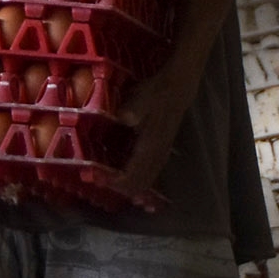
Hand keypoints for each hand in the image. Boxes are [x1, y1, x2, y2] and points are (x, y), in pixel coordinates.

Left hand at [112, 64, 195, 193]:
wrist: (179, 88)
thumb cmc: (157, 92)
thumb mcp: (143, 95)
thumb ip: (134, 108)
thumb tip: (124, 118)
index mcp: (151, 144)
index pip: (135, 172)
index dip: (117, 181)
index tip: (99, 180)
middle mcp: (157, 154)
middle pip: (141, 181)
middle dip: (122, 188)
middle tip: (100, 184)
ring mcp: (161, 153)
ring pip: (148, 179)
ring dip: (132, 187)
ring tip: (114, 189)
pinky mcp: (162, 150)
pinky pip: (152, 173)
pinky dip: (141, 182)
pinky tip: (134, 185)